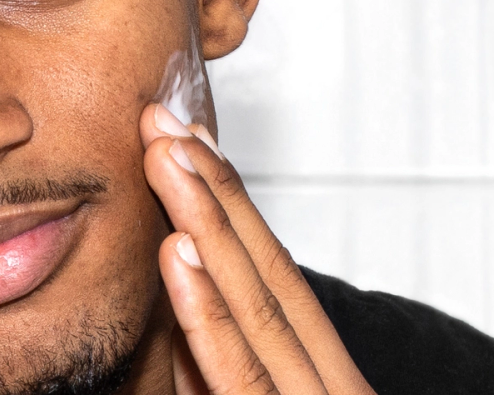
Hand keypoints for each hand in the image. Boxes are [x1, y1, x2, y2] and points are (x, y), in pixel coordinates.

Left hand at [140, 104, 376, 394]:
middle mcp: (327, 381)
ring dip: (208, 223)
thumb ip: (214, 364)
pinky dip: (208, 310)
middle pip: (270, 271)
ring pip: (258, 307)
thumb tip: (181, 290)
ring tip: (168, 159)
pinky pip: (240, 374)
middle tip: (166, 124)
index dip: (232, 201)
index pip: (275, 273)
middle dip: (215, 189)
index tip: (193, 143)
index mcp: (320, 371)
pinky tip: (180, 252)